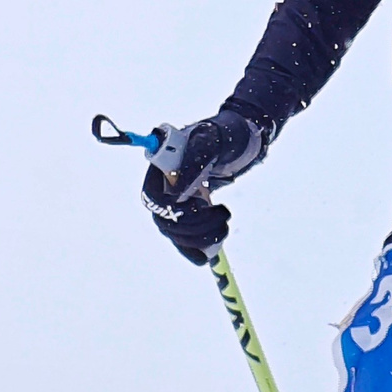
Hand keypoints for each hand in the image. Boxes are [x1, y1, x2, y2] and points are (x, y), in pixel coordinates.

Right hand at [140, 106, 273, 262]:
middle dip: (193, 226)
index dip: (171, 210)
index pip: (152, 197)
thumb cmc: (223, 134)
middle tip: (223, 214)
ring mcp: (176, 201)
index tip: (197, 206)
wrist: (238, 140)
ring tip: (225, 225)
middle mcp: (164, 187)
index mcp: (160, 167)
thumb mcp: (210, 142)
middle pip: (164, 220)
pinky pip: (184, 240)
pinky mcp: (189, 213)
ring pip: (175, 233)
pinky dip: (194, 251)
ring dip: (199, 238)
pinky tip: (207, 257)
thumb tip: (177, 193)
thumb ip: (194, 160)